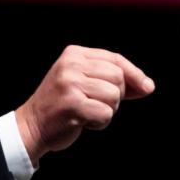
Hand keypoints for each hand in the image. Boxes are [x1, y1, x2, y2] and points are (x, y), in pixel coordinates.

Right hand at [15, 45, 154, 164]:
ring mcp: (70, 83)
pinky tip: (84, 122)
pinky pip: (105, 113)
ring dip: (108, 110)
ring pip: (114, 95)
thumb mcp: (84, 83)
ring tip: (88, 112)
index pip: (116, 59)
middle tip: (96, 104)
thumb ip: (114, 81)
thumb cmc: (62, 105)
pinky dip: (100, 122)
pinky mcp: (72, 103)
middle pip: (118, 77)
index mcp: (74, 54)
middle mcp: (71, 64)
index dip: (135, 74)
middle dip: (115, 95)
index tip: (147, 87)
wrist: (31, 126)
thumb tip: (148, 86)